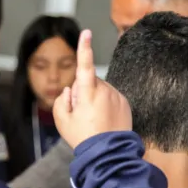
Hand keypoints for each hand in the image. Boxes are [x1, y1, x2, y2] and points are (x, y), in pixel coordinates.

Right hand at [53, 30, 131, 148]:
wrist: (109, 154)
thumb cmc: (84, 138)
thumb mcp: (62, 121)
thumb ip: (62, 101)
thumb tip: (70, 90)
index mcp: (88, 93)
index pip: (84, 65)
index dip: (84, 48)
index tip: (86, 33)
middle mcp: (105, 91)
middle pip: (89, 82)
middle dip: (83, 91)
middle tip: (81, 114)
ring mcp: (117, 96)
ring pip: (101, 90)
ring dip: (95, 99)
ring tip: (94, 120)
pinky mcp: (125, 103)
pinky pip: (111, 97)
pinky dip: (106, 105)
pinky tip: (104, 120)